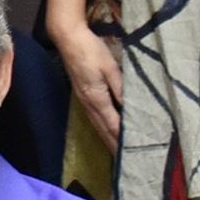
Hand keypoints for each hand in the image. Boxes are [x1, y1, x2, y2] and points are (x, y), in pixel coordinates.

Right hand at [49, 16, 123, 149]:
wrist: (68, 39)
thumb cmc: (91, 51)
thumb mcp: (110, 68)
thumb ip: (120, 89)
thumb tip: (130, 108)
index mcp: (97, 98)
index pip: (112, 124)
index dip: (121, 139)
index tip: (130, 152)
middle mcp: (89, 103)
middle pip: (103, 129)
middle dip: (113, 145)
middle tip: (124, 160)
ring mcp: (83, 100)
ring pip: (97, 125)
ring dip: (107, 138)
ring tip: (116, 150)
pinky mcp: (82, 94)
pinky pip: (94, 117)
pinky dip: (102, 127)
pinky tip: (105, 129)